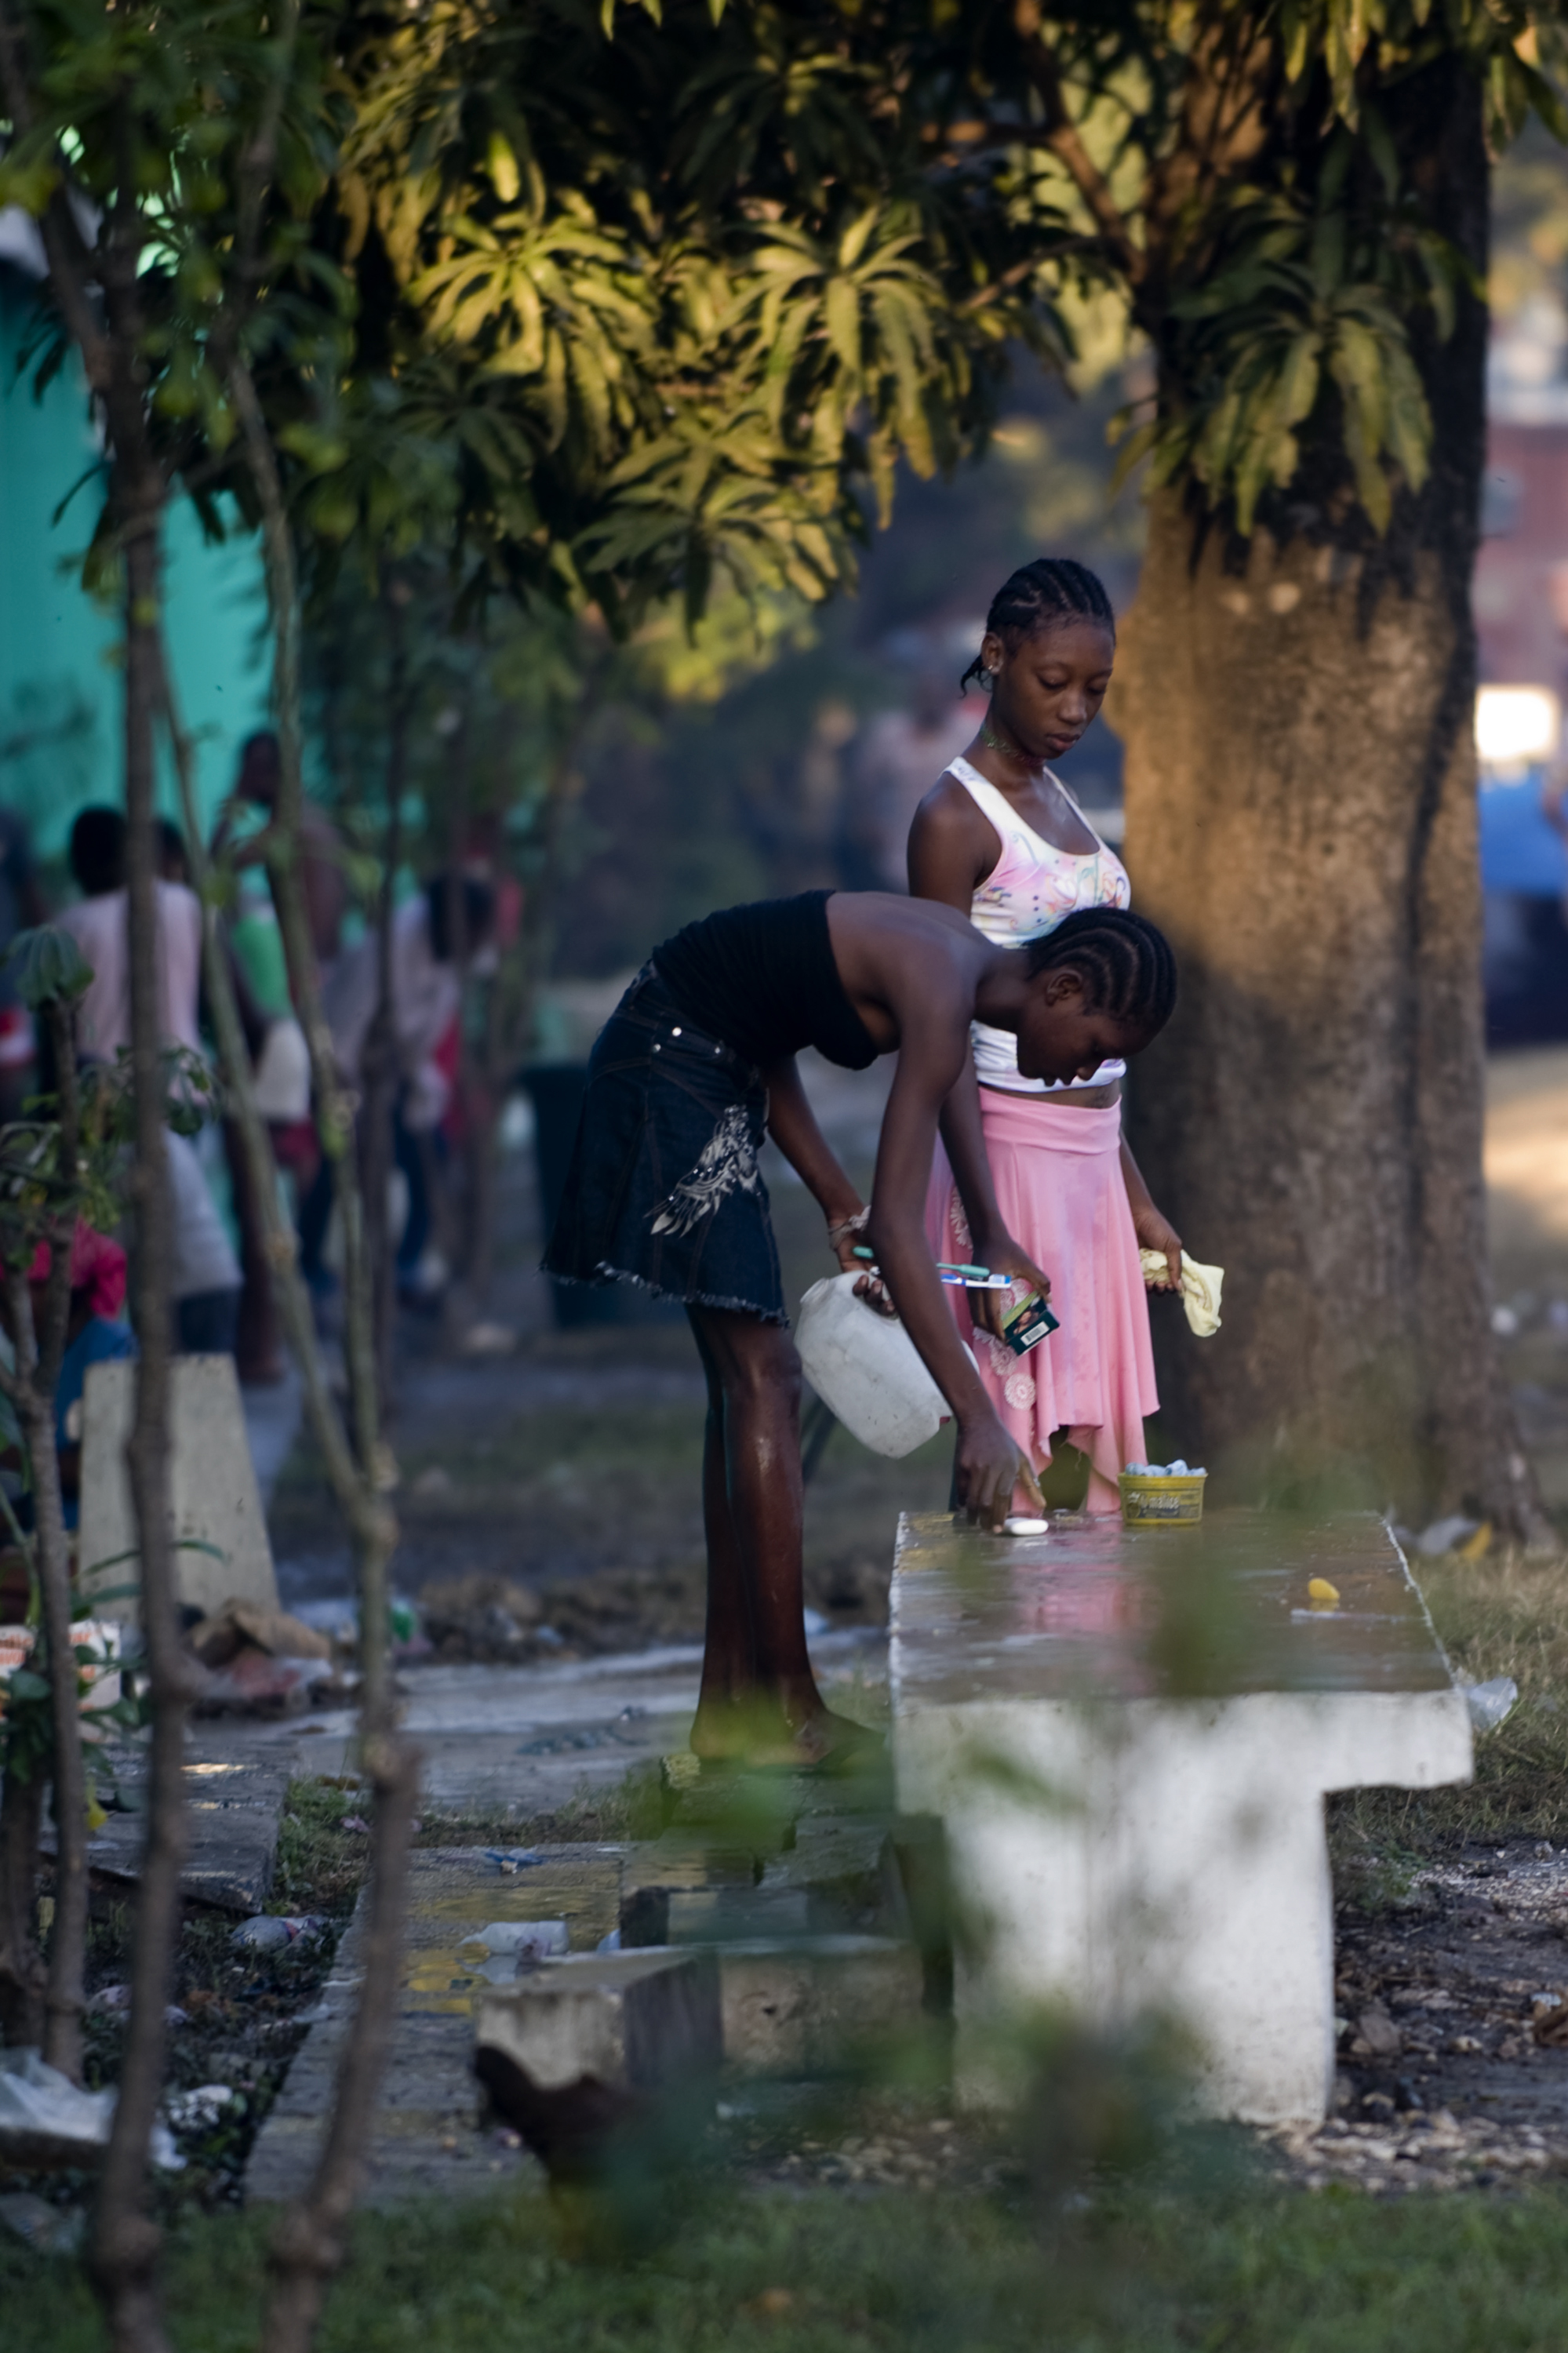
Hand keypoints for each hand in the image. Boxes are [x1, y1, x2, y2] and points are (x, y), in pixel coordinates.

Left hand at [830, 1213, 895, 1317]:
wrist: (856, 1222)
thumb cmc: (878, 1230)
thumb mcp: (894, 1245)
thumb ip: (903, 1259)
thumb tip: (921, 1272)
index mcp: (893, 1274)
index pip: (898, 1294)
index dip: (900, 1302)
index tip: (904, 1304)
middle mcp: (880, 1279)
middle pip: (883, 1303)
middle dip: (887, 1307)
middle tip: (890, 1304)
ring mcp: (866, 1280)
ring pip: (870, 1299)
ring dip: (874, 1295)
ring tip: (876, 1284)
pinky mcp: (851, 1277)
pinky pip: (856, 1290)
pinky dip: (860, 1287)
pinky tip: (863, 1278)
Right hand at [954, 1412, 1043, 1529]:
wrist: (979, 1421)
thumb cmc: (1004, 1442)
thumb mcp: (1021, 1459)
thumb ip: (1031, 1483)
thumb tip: (1042, 1505)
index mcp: (1008, 1467)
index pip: (1003, 1496)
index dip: (1000, 1515)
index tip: (999, 1528)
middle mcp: (991, 1468)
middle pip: (986, 1500)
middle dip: (986, 1519)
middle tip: (986, 1530)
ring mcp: (975, 1466)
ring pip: (973, 1497)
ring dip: (973, 1514)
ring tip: (975, 1523)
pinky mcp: (962, 1465)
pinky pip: (962, 1489)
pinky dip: (964, 1501)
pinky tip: (966, 1508)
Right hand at [967, 1229, 1049, 1338]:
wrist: (987, 1237)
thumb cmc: (1007, 1249)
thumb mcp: (1026, 1264)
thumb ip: (1040, 1282)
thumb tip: (1049, 1300)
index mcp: (991, 1285)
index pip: (992, 1314)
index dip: (999, 1330)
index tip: (1007, 1341)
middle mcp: (977, 1290)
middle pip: (980, 1320)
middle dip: (993, 1334)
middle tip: (1007, 1341)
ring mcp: (970, 1290)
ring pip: (975, 1317)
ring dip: (987, 1328)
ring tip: (1002, 1333)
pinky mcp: (969, 1289)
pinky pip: (974, 1311)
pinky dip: (983, 1319)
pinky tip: (995, 1321)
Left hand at [1133, 1200, 1182, 1289]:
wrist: (1136, 1217)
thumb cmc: (1157, 1227)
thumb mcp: (1173, 1246)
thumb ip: (1177, 1266)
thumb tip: (1180, 1287)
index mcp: (1169, 1258)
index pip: (1173, 1277)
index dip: (1173, 1284)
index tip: (1171, 1286)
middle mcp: (1157, 1263)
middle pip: (1161, 1283)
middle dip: (1162, 1287)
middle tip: (1161, 1285)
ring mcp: (1144, 1264)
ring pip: (1148, 1283)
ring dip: (1152, 1287)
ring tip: (1152, 1283)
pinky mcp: (1132, 1263)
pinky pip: (1136, 1279)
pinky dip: (1141, 1283)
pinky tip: (1144, 1281)